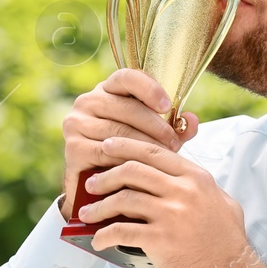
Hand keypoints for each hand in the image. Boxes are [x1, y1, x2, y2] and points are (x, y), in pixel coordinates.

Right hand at [61, 68, 199, 221]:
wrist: (100, 190)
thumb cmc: (129, 156)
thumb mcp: (154, 138)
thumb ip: (174, 128)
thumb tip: (193, 120)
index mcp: (107, 90)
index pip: (126, 77)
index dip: (148, 88)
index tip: (168, 105)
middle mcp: (87, 102)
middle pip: (126, 107)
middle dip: (155, 125)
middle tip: (175, 143)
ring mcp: (77, 124)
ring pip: (119, 131)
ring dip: (145, 144)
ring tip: (166, 157)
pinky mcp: (73, 147)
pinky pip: (106, 152)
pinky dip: (127, 160)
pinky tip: (143, 169)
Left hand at [76, 137, 266, 267]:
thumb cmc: (226, 241)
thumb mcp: (222, 202)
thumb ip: (200, 185)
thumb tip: (177, 175)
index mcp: (196, 178)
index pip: (154, 152)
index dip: (125, 147)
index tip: (108, 146)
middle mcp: (183, 192)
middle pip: (133, 170)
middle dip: (105, 175)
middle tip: (91, 183)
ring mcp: (172, 215)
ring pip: (123, 199)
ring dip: (99, 206)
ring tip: (87, 213)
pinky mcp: (161, 240)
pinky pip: (122, 231)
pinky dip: (105, 235)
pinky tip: (98, 240)